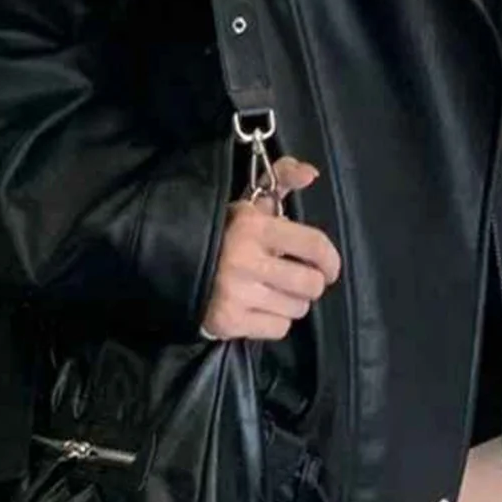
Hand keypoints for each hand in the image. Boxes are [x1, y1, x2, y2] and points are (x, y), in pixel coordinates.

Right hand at [199, 155, 341, 340]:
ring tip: (274, 292)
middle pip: (311, 284)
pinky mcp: (228, 321)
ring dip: (291, 303)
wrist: (170, 263)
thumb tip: (311, 173)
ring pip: (297, 309)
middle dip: (309, 284)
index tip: (330, 268)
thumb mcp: (248, 205)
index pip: (314, 245)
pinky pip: (279, 329)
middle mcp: (247, 260)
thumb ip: (282, 181)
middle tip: (295, 280)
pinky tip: (260, 308)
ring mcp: (236, 293)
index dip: (331, 260)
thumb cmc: (220, 233)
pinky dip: (274, 322)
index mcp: (255, 227)